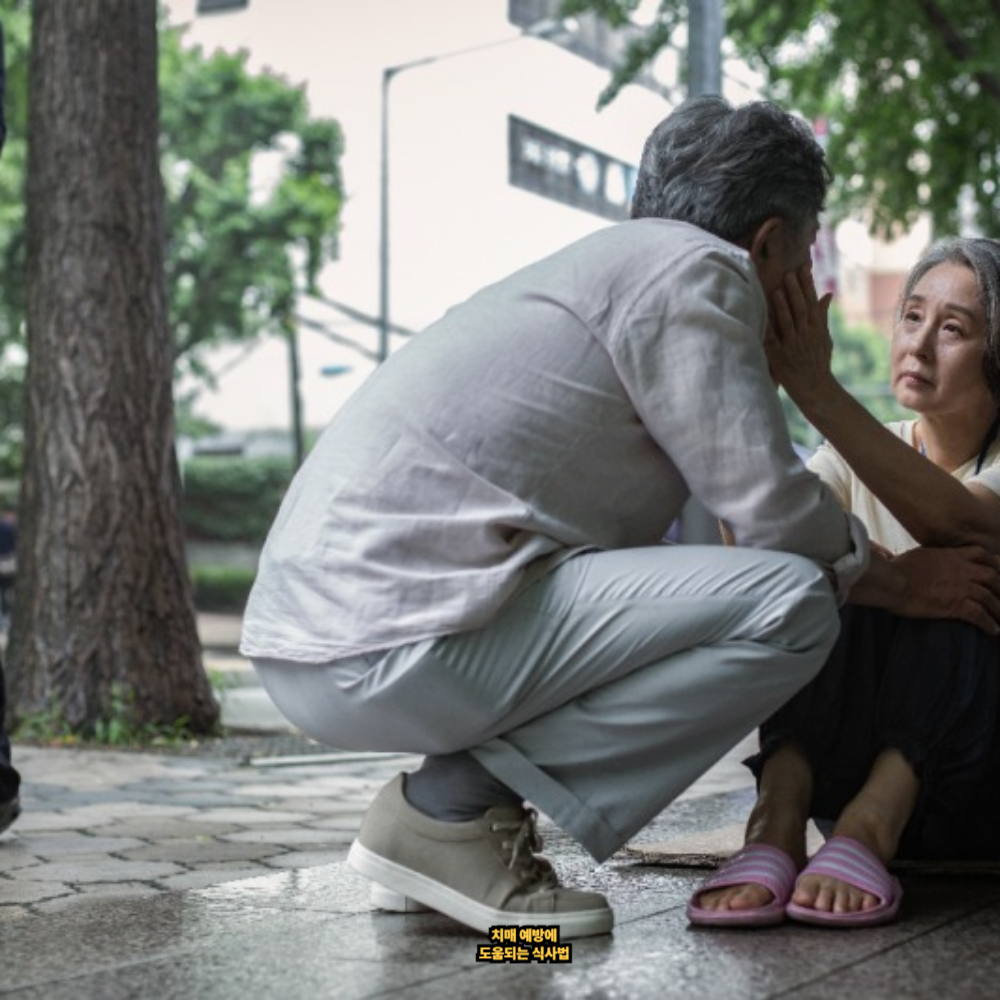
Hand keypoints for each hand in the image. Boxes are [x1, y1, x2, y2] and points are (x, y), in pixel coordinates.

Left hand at [764, 265, 834, 403]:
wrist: (815, 389)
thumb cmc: (818, 362)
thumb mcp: (825, 339)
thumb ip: (823, 316)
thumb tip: (827, 294)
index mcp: (817, 329)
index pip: (813, 302)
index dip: (808, 285)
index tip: (804, 268)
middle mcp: (806, 336)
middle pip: (801, 309)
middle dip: (795, 291)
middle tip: (788, 273)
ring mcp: (793, 347)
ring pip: (788, 323)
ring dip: (782, 306)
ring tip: (776, 289)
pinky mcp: (780, 358)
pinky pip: (772, 341)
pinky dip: (767, 329)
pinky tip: (761, 316)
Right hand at [890, 545, 999, 632]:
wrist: (891, 581)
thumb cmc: (896, 568)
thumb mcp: (916, 555)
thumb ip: (928, 557)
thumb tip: (924, 560)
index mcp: (950, 556)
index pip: (979, 553)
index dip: (992, 561)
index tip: (996, 568)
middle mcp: (960, 570)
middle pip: (992, 576)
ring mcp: (960, 587)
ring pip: (989, 597)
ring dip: (998, 608)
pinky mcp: (954, 605)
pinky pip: (979, 615)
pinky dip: (988, 624)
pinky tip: (993, 630)